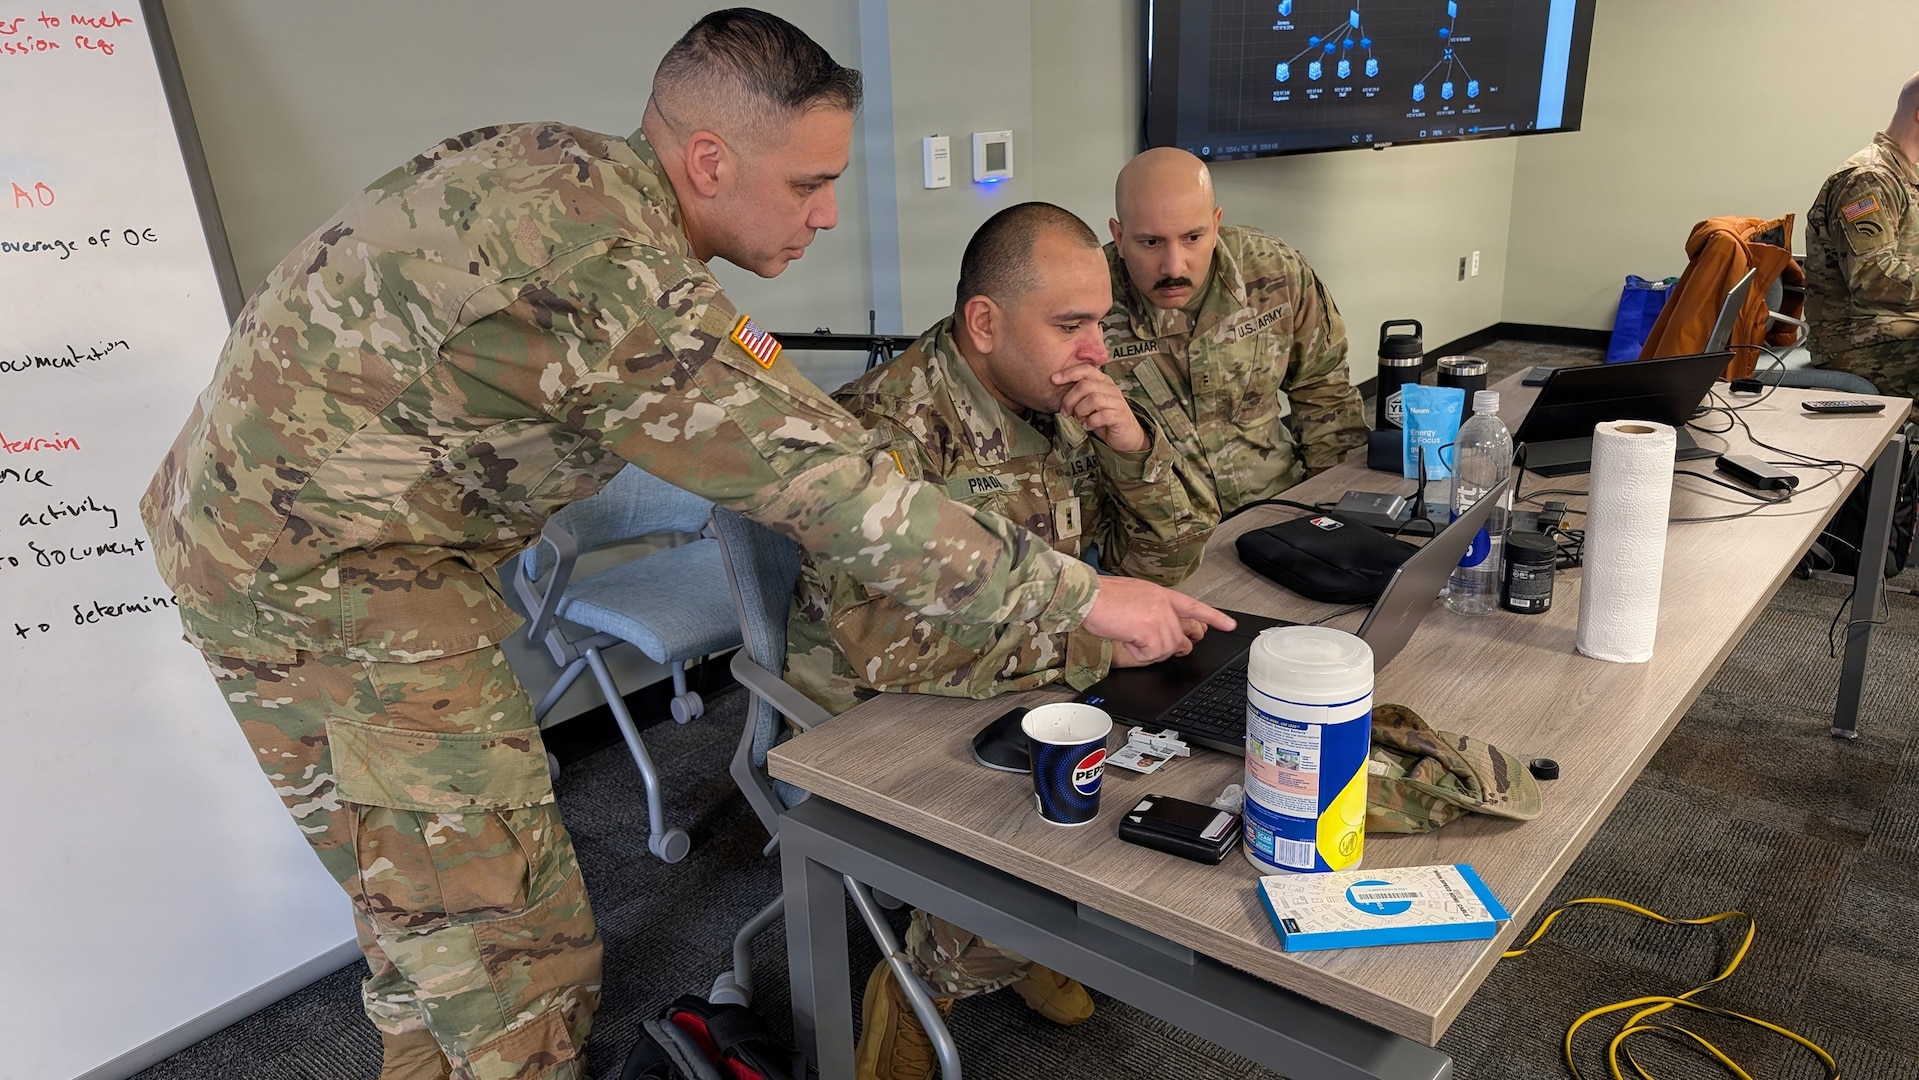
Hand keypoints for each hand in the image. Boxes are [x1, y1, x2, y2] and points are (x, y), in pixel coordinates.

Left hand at [1054, 365, 1146, 452]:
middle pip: (1085, 385)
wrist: (1126, 435)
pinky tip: (1088, 426)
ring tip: (1080, 420)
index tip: (1054, 380)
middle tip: (1065, 412)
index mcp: (1103, 381)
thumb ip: (1078, 394)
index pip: (1086, 369)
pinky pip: (1101, 415)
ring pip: (1092, 399)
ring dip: (1080, 412)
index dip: (1068, 373)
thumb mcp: (1089, 403)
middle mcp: (1111, 388)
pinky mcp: (1120, 415)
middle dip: (1070, 400)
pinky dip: (1090, 422)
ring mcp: (1117, 401)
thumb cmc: (1104, 418)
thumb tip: (1057, 391)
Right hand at [1083, 576, 1234, 664]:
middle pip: (1177, 640)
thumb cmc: (1103, 598)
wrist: (1089, 596)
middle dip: (1160, 647)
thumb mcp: (1135, 597)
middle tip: (1139, 639)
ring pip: (1165, 650)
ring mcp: (1160, 617)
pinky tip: (1126, 638)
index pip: (1194, 607)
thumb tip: (1156, 632)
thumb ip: (1153, 610)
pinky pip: (1152, 655)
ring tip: (1129, 634)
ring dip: (1146, 650)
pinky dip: (1137, 653)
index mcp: (1162, 595)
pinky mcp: (1150, 630)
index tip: (1230, 625)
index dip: (1214, 617)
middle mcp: (1165, 605)